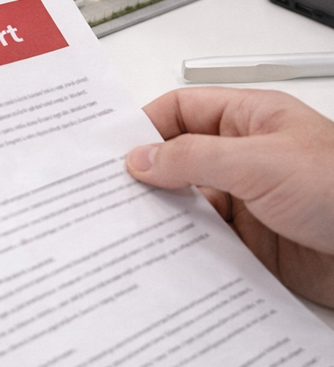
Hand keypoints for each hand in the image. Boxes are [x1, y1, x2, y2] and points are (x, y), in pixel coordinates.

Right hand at [126, 87, 333, 306]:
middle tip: (106, 190)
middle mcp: (246, 158)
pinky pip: (204, 244)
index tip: (110, 149)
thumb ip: (193, 158)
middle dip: (145, 174)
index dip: (144, 125)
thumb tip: (140, 158)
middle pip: (178, 159)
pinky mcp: (252, 244)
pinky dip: (181, 250)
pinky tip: (163, 256)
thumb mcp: (260, 162)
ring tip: (127, 226)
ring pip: (187, 204)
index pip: (181, 110)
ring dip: (162, 216)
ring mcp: (248, 202)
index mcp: (250, 120)